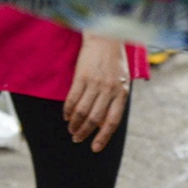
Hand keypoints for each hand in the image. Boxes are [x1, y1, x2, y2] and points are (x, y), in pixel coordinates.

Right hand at [65, 35, 129, 151]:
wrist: (105, 38)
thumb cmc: (114, 61)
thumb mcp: (122, 81)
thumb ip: (115, 100)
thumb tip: (103, 124)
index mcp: (121, 93)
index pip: (112, 121)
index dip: (103, 137)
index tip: (94, 148)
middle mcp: (109, 90)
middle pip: (94, 119)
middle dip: (84, 132)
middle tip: (77, 139)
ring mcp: (95, 83)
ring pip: (82, 111)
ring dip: (75, 124)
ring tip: (71, 129)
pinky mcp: (82, 77)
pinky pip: (72, 99)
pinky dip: (68, 110)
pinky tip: (66, 116)